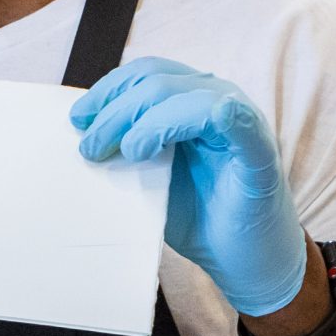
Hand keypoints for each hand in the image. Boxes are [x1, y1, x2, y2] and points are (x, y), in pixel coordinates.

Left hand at [72, 57, 309, 316]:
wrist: (244, 261)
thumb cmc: (201, 217)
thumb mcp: (151, 176)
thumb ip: (128, 149)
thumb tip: (82, 135)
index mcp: (194, 100)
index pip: (147, 73)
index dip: (108, 90)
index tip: (78, 120)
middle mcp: (219, 98)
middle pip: (156, 79)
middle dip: (114, 110)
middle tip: (90, 147)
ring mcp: (241, 118)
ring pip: (179, 92)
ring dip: (138, 121)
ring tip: (121, 153)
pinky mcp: (257, 147)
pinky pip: (224, 116)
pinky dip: (178, 123)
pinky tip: (146, 149)